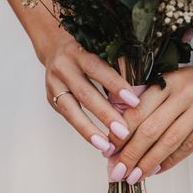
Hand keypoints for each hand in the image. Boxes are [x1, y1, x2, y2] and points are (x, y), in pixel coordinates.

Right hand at [41, 31, 140, 155]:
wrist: (54, 46)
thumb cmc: (87, 49)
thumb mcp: (100, 50)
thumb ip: (116, 66)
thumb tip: (141, 88)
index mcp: (79, 52)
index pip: (99, 69)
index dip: (116, 86)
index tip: (134, 102)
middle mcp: (64, 68)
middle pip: (85, 93)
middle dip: (105, 114)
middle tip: (123, 132)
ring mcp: (54, 84)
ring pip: (71, 110)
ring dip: (89, 130)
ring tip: (107, 146)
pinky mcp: (51, 98)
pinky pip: (68, 116)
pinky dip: (83, 130)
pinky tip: (98, 142)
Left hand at [107, 56, 192, 183]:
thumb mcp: (173, 79)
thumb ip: (149, 96)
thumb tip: (121, 120)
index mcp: (167, 82)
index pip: (138, 110)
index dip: (121, 133)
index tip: (107, 149)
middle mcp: (182, 94)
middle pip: (150, 129)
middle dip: (130, 153)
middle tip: (117, 171)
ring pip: (169, 141)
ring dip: (149, 162)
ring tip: (134, 177)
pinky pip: (189, 146)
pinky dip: (171, 160)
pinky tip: (157, 170)